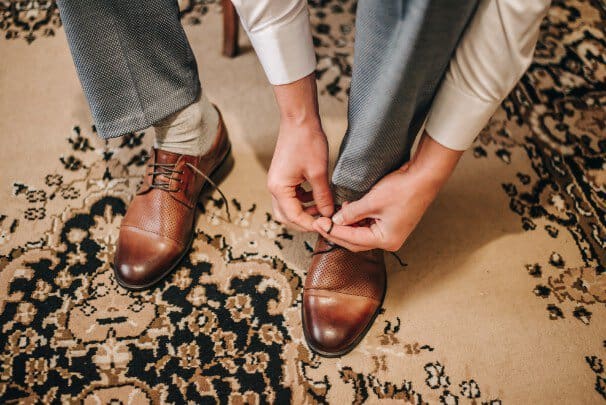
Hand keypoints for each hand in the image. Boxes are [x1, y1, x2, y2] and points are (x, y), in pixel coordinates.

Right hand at [267, 73, 333, 231]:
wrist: (299, 119)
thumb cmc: (307, 142)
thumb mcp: (319, 172)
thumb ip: (323, 196)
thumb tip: (328, 214)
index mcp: (279, 188)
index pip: (293, 217)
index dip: (311, 224)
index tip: (326, 226)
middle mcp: (274, 187)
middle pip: (286, 216)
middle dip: (304, 222)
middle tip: (322, 223)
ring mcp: (277, 181)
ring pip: (288, 207)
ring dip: (303, 212)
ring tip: (323, 210)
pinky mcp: (282, 176)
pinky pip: (290, 196)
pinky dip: (302, 201)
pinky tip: (316, 197)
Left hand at [312, 132, 462, 250]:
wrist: (424, 176)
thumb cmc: (403, 189)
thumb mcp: (372, 201)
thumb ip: (352, 213)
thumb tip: (336, 220)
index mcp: (386, 240)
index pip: (352, 240)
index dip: (333, 231)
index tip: (319, 224)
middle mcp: (389, 240)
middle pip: (355, 241)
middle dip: (337, 231)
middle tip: (320, 222)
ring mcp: (390, 231)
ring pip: (360, 233)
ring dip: (346, 225)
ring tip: (332, 214)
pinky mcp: (390, 222)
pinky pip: (368, 225)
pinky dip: (356, 219)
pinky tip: (347, 210)